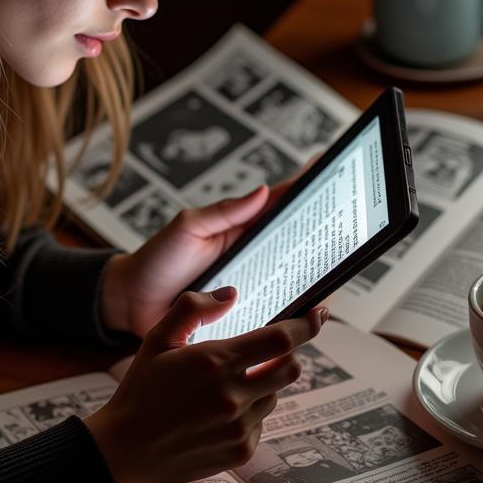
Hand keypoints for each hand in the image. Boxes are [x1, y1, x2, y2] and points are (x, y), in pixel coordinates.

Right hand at [85, 287, 327, 482]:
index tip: (319, 313)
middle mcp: (233, 394)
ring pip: (275, 394)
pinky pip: (261, 422)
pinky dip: (249, 411)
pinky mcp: (241, 451)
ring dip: (263, 384)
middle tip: (265, 351)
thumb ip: (193, 309)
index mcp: (215, 361)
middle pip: (290, 367)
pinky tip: (217, 414)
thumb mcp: (156, 338)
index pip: (280, 339)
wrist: (125, 450)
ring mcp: (239, 426)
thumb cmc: (141, 389)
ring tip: (226, 387)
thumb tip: (231, 294)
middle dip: (286, 354)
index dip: (306, 324)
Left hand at [101, 160, 319, 337]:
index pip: (279, 203)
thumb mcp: (188, 227)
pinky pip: (276, 310)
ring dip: (316, 273)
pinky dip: (296, 309)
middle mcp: (251, 255)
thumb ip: (223, 212)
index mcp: (239, 229)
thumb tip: (262, 191)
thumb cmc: (157, 261)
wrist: (130, 304)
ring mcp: (250, 285)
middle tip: (351, 220)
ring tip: (340, 266)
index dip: (305, 187)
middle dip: (324, 230)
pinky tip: (313, 310)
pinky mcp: (244, 313)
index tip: (332, 168)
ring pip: (293, 277)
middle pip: (296, 241)